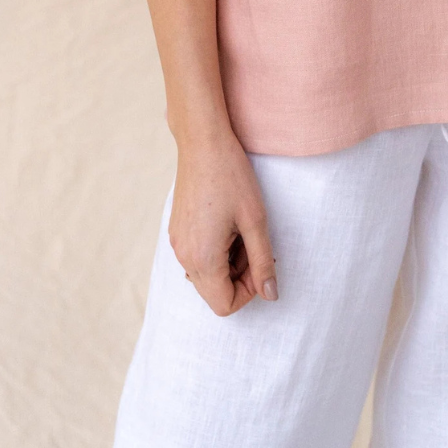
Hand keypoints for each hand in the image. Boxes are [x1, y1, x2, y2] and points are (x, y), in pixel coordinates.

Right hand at [168, 126, 277, 315]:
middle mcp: (184, 256)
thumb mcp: (255, 220)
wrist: (202, 142)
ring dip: (229, 262)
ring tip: (241, 228)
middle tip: (254, 242)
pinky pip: (198, 256)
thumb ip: (263, 263)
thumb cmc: (231, 177)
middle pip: (215, 292)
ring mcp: (177, 243)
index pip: (225, 305)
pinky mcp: (177, 230)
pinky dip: (216, 249)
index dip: (250, 290)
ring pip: (207, 274)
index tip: (261, 260)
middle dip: (240, 276)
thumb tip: (270, 295)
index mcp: (203, 258)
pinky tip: (226, 221)